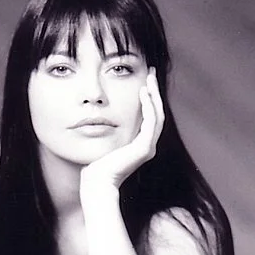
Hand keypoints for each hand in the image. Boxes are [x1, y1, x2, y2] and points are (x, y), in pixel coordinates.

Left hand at [80, 68, 163, 194]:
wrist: (97, 181)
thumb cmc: (97, 165)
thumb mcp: (106, 142)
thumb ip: (111, 130)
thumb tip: (103, 116)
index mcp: (141, 145)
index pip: (151, 117)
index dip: (150, 98)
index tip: (146, 81)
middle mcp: (148, 146)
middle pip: (157, 113)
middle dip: (154, 92)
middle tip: (151, 73)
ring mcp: (148, 148)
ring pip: (157, 115)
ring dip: (154, 95)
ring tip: (149, 79)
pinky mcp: (144, 148)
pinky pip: (151, 122)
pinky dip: (148, 106)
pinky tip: (143, 92)